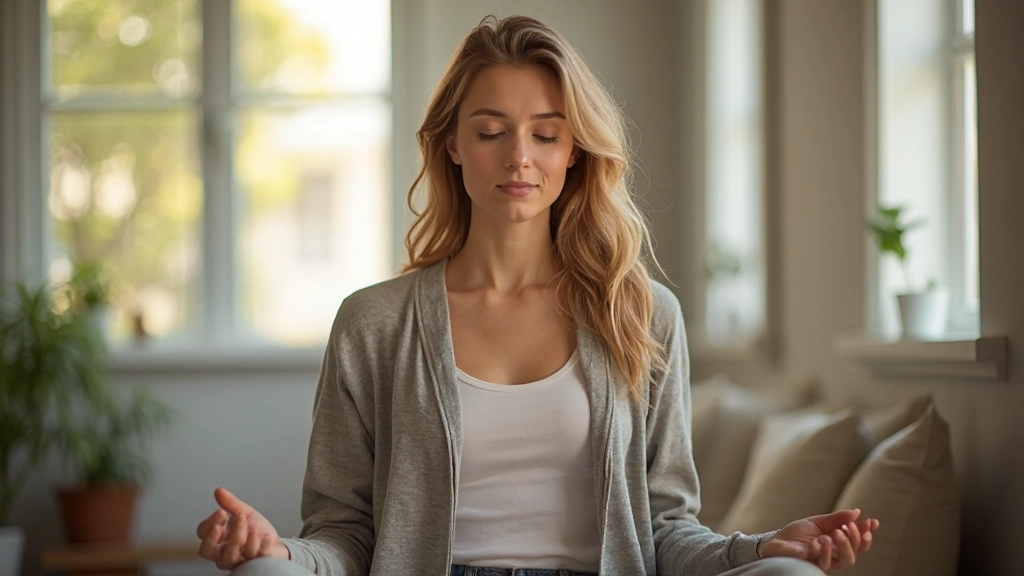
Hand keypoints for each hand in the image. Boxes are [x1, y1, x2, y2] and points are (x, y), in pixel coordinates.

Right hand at [196, 487, 289, 569]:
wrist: (276, 543)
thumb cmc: (256, 531)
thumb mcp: (244, 513)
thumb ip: (231, 504)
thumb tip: (219, 491)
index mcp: (218, 539)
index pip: (203, 533)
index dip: (209, 523)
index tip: (222, 512)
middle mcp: (223, 553)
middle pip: (208, 550)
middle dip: (215, 537)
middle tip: (226, 522)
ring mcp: (237, 561)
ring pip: (230, 555)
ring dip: (240, 537)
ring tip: (252, 527)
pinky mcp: (253, 566)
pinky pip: (252, 558)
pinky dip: (260, 545)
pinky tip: (265, 537)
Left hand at [759, 509, 878, 571]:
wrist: (778, 541)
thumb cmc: (798, 533)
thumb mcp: (819, 521)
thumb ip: (837, 518)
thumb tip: (857, 512)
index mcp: (837, 544)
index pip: (858, 542)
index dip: (867, 533)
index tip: (873, 522)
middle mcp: (834, 555)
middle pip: (854, 553)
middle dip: (856, 539)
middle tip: (849, 526)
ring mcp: (824, 560)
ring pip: (844, 561)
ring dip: (843, 546)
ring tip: (834, 533)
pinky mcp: (811, 564)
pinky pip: (823, 562)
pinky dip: (823, 551)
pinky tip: (818, 541)